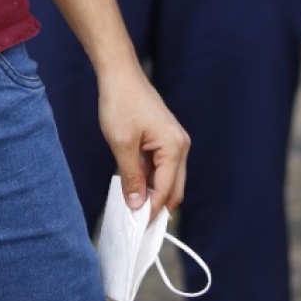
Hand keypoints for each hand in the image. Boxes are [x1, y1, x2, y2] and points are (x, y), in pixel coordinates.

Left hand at [97, 59, 189, 218]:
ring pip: (168, 178)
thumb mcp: (122, 144)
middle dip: (157, 205)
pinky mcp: (165, 138)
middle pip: (174, 188)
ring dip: (153, 192)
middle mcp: (180, 145)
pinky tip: (136, 185)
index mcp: (174, 147)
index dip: (152, 210)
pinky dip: (151, 178)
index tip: (137, 226)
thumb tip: (137, 205)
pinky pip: (162, 166)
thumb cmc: (121, 103)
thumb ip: (132, 177)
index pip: (166, 190)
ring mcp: (174, 141)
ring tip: (134, 206)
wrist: (119, 74)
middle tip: (137, 223)